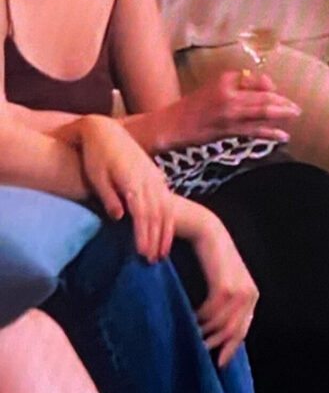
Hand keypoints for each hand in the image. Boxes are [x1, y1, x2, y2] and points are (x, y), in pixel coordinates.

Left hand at [58, 115, 174, 261]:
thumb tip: (119, 217)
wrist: (105, 131)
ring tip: (160, 253)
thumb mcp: (96, 176)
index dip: (144, 235)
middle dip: (156, 239)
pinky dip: (169, 219)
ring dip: (164, 232)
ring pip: (166, 208)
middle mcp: (148, 179)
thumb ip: (108, 196)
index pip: (143, 213)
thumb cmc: (96, 155)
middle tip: (152, 262)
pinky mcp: (155, 175)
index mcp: (132, 181)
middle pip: (157, 214)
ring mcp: (154, 177)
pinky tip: (166, 232)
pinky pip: (168, 201)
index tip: (142, 254)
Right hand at [185, 70, 300, 144]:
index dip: (269, 86)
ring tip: (294, 115)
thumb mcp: (214, 87)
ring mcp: (230, 114)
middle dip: (282, 102)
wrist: (173, 125)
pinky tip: (283, 135)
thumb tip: (265, 86)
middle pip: (262, 97)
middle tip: (296, 107)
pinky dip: (270, 132)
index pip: (254, 80)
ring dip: (281, 114)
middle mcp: (229, 95)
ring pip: (262, 113)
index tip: (276, 91)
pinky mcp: (229, 131)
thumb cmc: (194, 106)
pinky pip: (255, 131)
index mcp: (225, 81)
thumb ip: (238, 85)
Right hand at [188, 207, 258, 367]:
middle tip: (200, 349)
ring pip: (223, 324)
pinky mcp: (225, 286)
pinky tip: (193, 318)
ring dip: (207, 332)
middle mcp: (249, 294)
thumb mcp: (223, 282)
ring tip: (193, 332)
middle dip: (218, 344)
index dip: (231, 347)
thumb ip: (224, 304)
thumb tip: (216, 332)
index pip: (243, 329)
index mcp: (251, 295)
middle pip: (234, 331)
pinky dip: (202, 318)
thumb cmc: (213, 258)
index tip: (218, 362)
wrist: (209, 231)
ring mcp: (239, 290)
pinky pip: (213, 312)